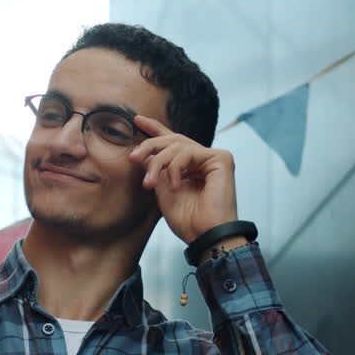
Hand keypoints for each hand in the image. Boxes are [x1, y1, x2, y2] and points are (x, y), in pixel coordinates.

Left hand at [128, 115, 238, 244]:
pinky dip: (176, 167)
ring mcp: (214, 158)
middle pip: (172, 140)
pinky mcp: (221, 159)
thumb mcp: (162, 189)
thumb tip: (142, 152)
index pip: (172, 142)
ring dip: (158, 163)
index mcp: (191, 166)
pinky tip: (175, 186)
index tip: (136, 119)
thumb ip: (155, 168)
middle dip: (150, 146)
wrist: (204, 235)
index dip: (154, 129)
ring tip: (150, 183)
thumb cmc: (187, 219)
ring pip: (177, 145)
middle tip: (133, 158)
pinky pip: (188, 152)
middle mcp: (203, 159)